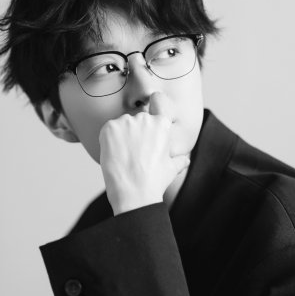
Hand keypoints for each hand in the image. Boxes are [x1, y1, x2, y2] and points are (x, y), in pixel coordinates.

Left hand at [99, 92, 189, 214]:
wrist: (134, 193)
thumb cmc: (155, 181)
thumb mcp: (172, 169)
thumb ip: (179, 160)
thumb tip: (185, 160)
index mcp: (163, 123)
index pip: (158, 102)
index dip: (154, 108)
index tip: (149, 113)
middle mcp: (145, 118)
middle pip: (138, 118)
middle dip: (137, 130)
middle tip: (135, 151)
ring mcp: (126, 122)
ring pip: (123, 124)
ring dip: (122, 135)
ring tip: (125, 156)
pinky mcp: (109, 128)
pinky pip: (109, 129)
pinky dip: (109, 139)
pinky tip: (115, 154)